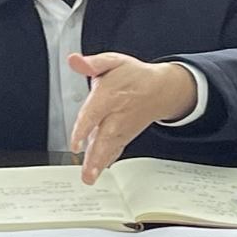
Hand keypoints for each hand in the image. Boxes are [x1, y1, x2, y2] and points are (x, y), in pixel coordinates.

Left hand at [68, 52, 197, 183]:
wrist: (161, 88)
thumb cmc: (133, 76)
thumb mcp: (113, 62)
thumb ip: (93, 63)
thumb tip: (74, 60)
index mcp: (110, 94)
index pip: (95, 113)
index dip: (84, 129)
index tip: (76, 144)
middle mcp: (117, 114)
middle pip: (105, 136)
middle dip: (96, 155)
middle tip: (87, 172)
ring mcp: (122, 127)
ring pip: (110, 147)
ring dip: (100, 163)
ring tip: (90, 177)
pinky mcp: (125, 135)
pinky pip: (117, 149)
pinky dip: (109, 161)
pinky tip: (100, 171)